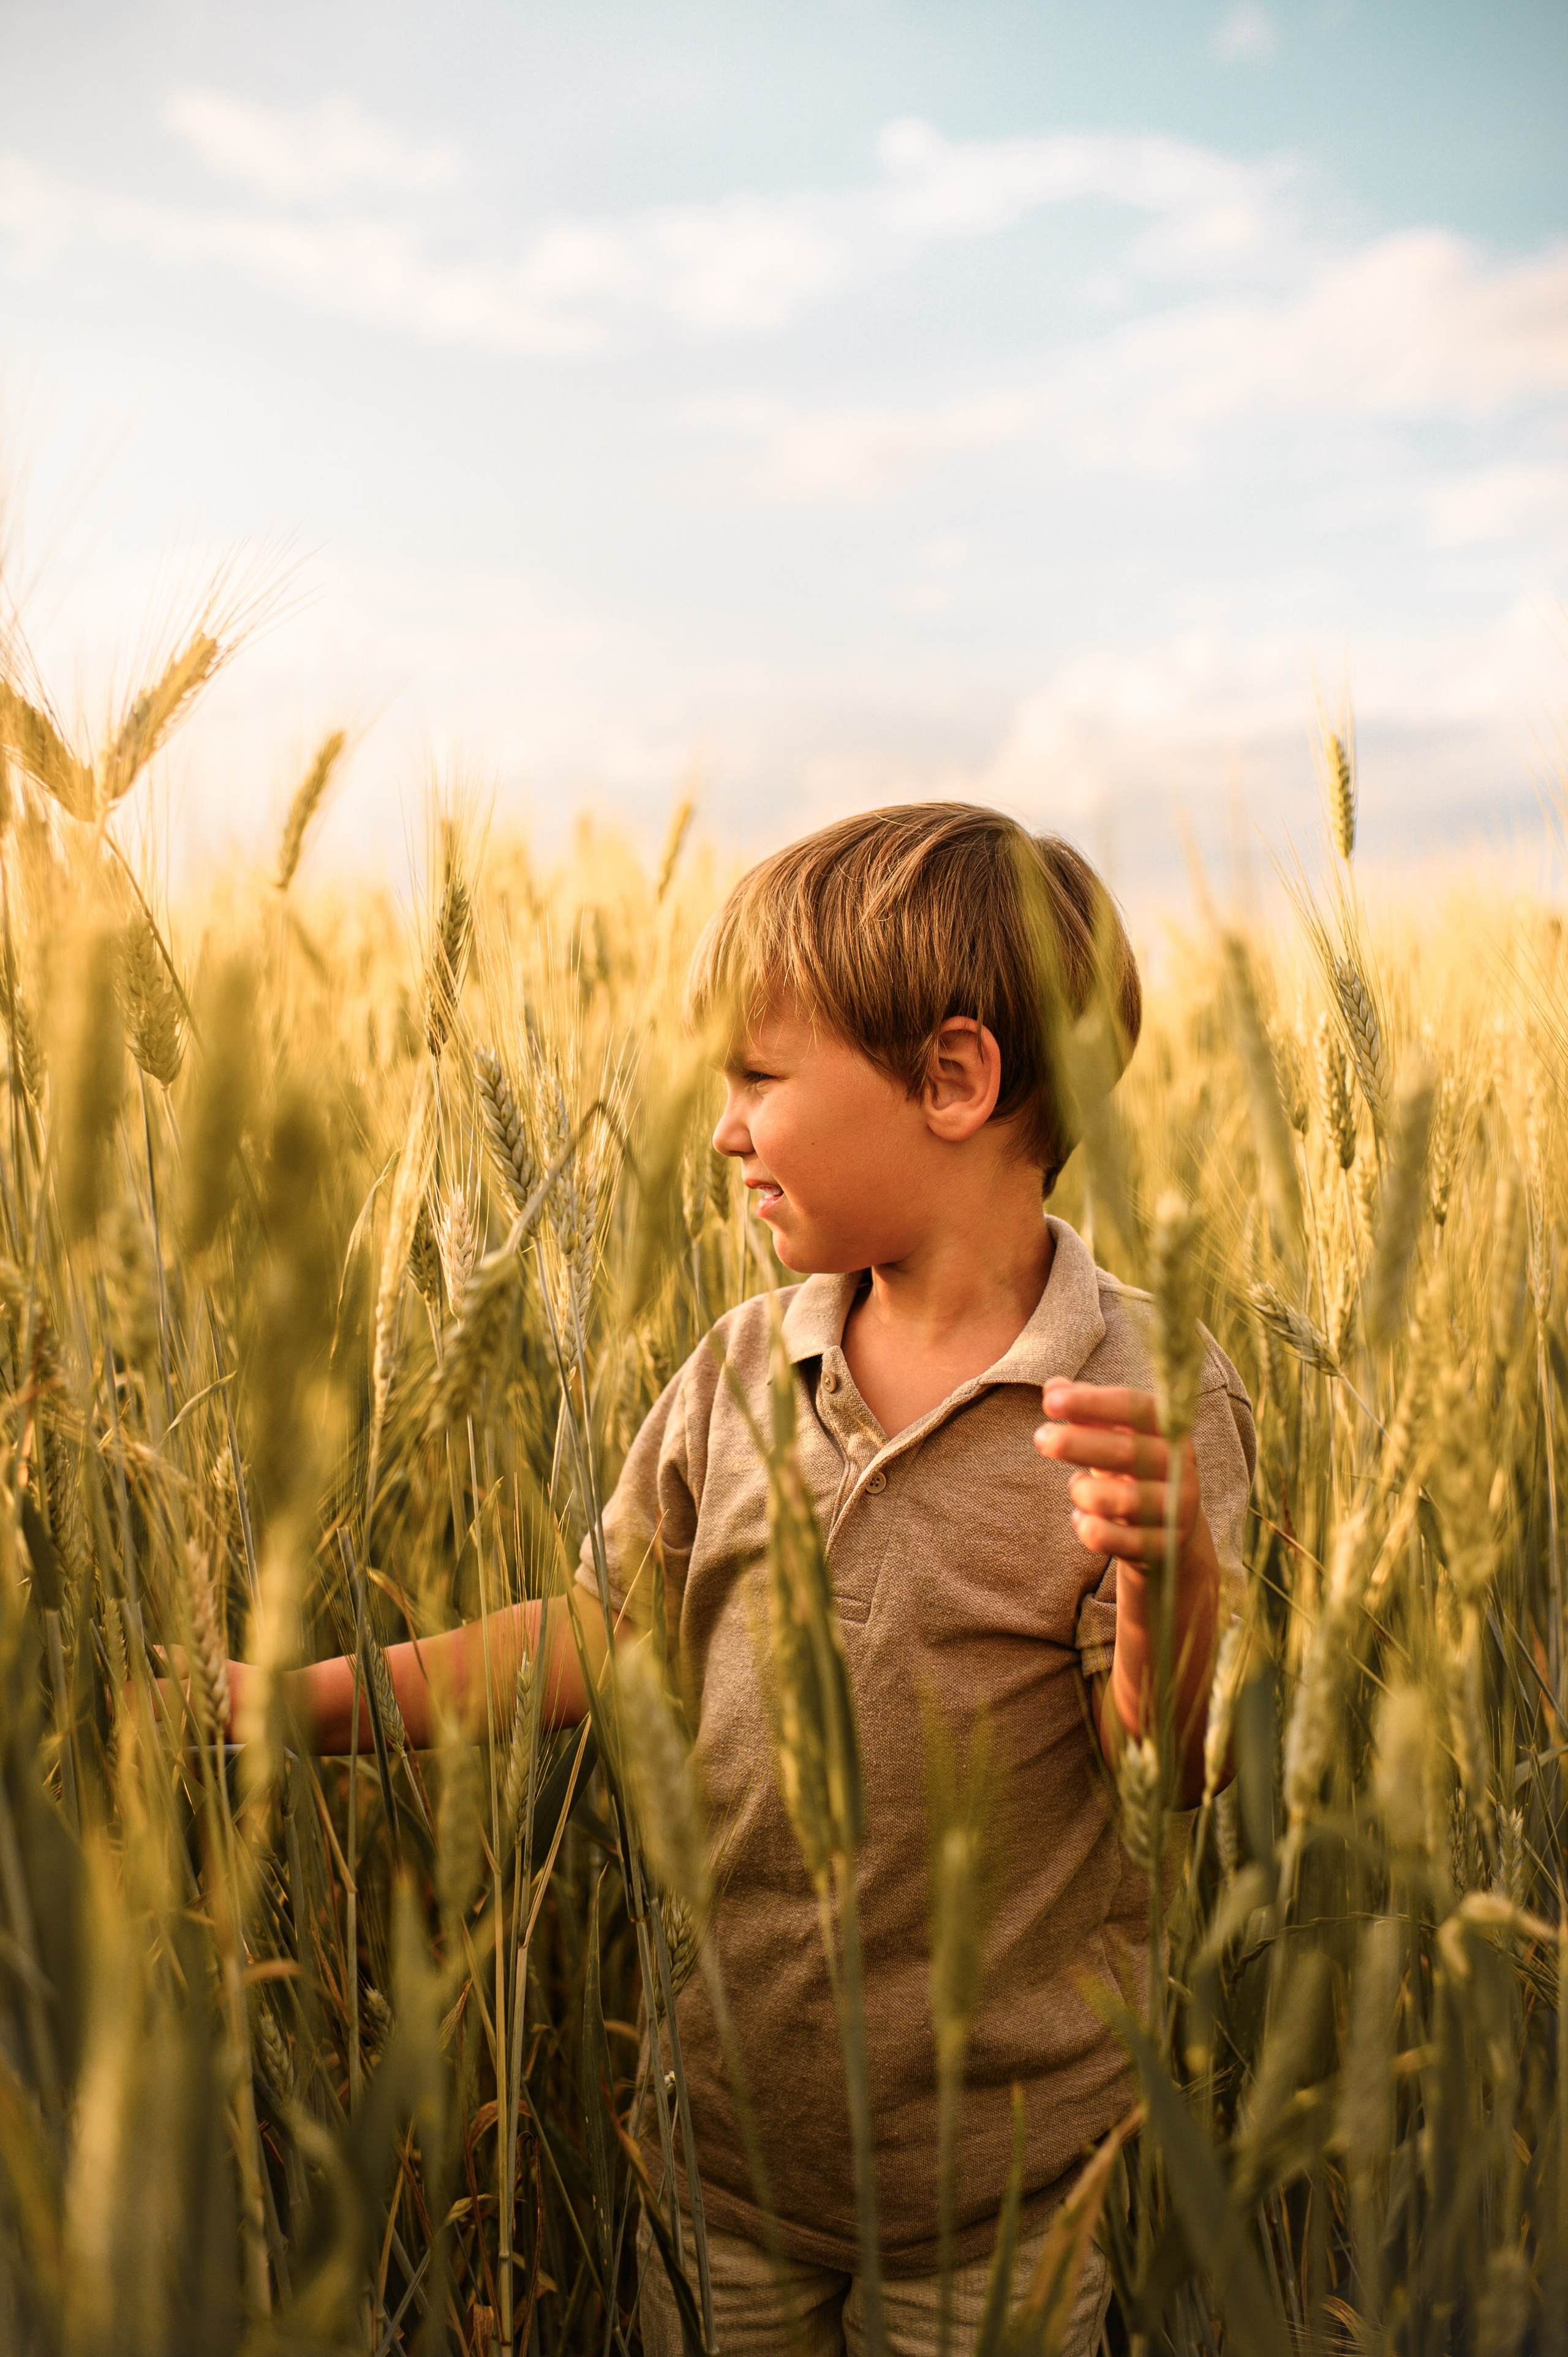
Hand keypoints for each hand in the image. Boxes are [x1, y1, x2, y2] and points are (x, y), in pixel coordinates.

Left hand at [1036, 1381, 1220, 1788]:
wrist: (1171, 1539)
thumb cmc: (1132, 1473)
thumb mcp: (1114, 1438)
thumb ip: (1087, 1411)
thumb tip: (1053, 1385)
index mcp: (1172, 1432)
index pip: (1139, 1408)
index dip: (1096, 1402)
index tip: (1050, 1400)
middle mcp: (1182, 1470)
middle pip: (1131, 1452)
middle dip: (1079, 1444)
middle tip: (1040, 1438)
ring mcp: (1176, 1513)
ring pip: (1125, 1501)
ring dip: (1086, 1492)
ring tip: (1076, 1488)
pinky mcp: (1164, 1551)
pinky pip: (1118, 1542)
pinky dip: (1090, 1529)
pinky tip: (1081, 1521)